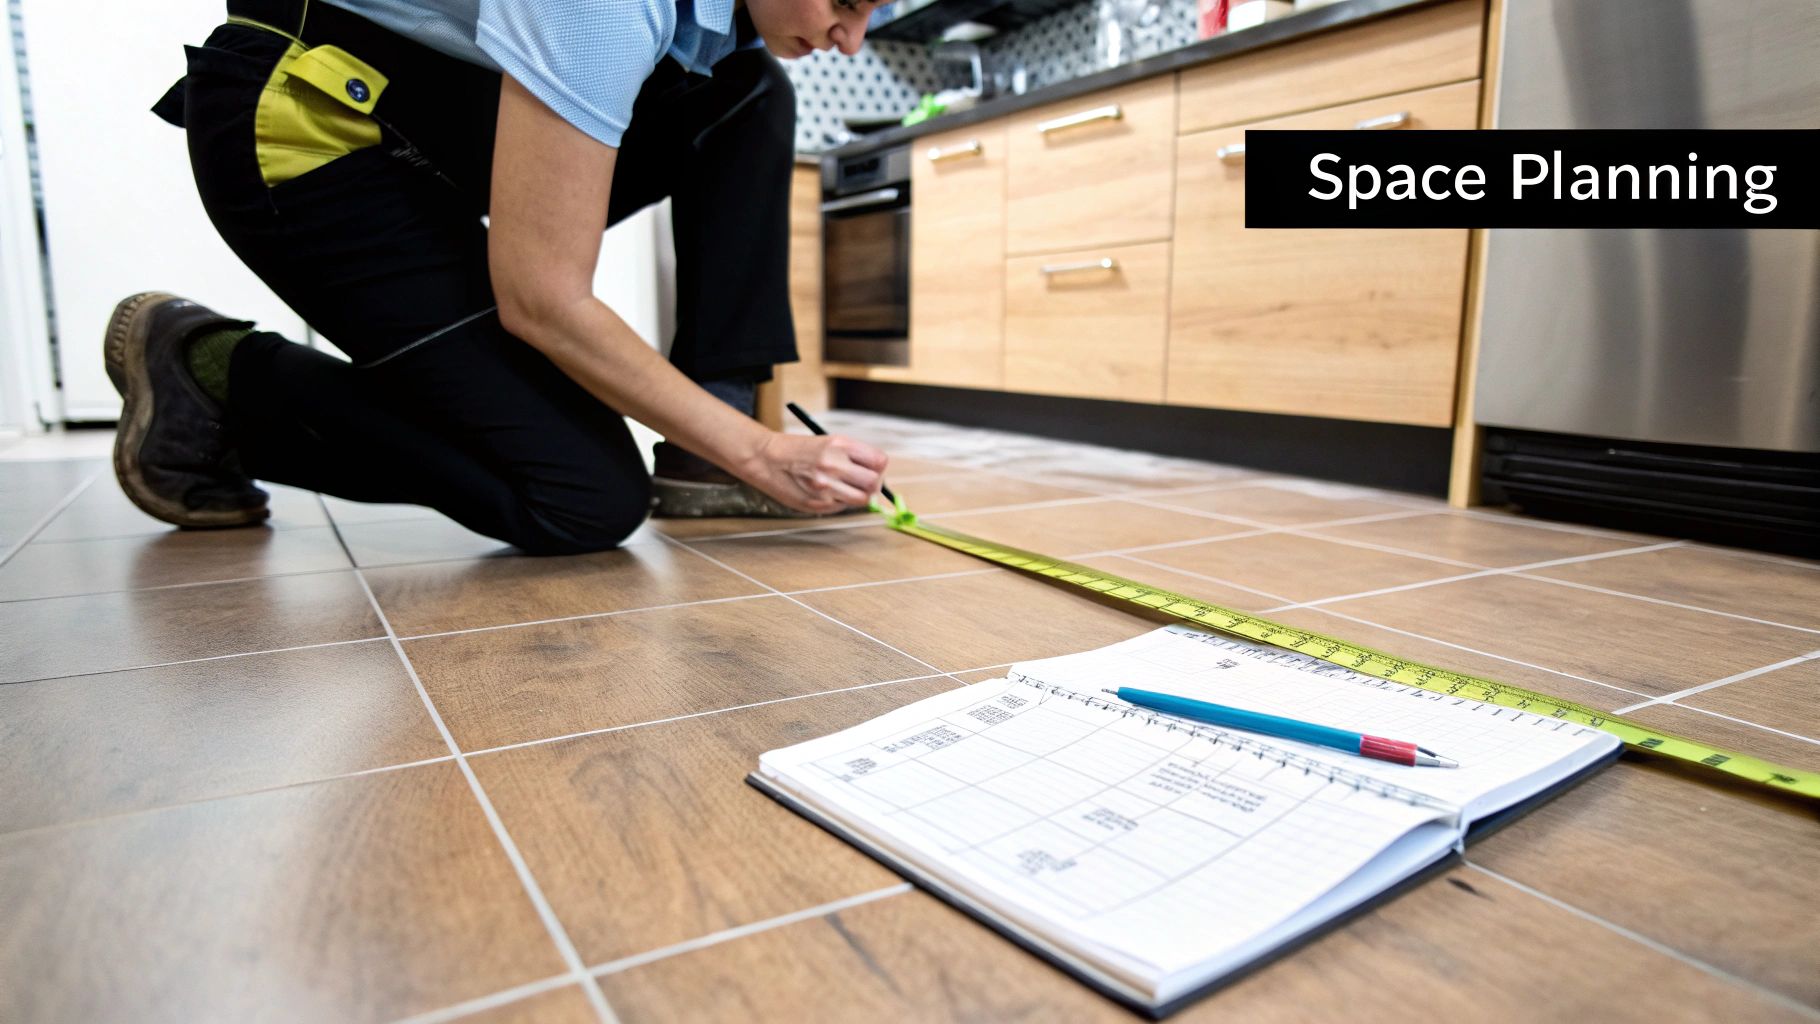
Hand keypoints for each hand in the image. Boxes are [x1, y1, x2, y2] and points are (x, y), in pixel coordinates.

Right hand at [741, 431, 888, 513]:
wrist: (766, 458)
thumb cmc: (799, 450)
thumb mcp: (829, 443)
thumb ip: (853, 457)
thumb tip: (876, 476)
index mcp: (840, 445)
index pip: (879, 461)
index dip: (880, 468)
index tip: (874, 471)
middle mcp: (835, 464)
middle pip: (874, 482)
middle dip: (874, 485)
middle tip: (865, 485)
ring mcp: (826, 486)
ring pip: (862, 499)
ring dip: (859, 496)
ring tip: (847, 490)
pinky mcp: (818, 503)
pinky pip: (842, 507)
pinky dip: (841, 502)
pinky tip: (828, 493)